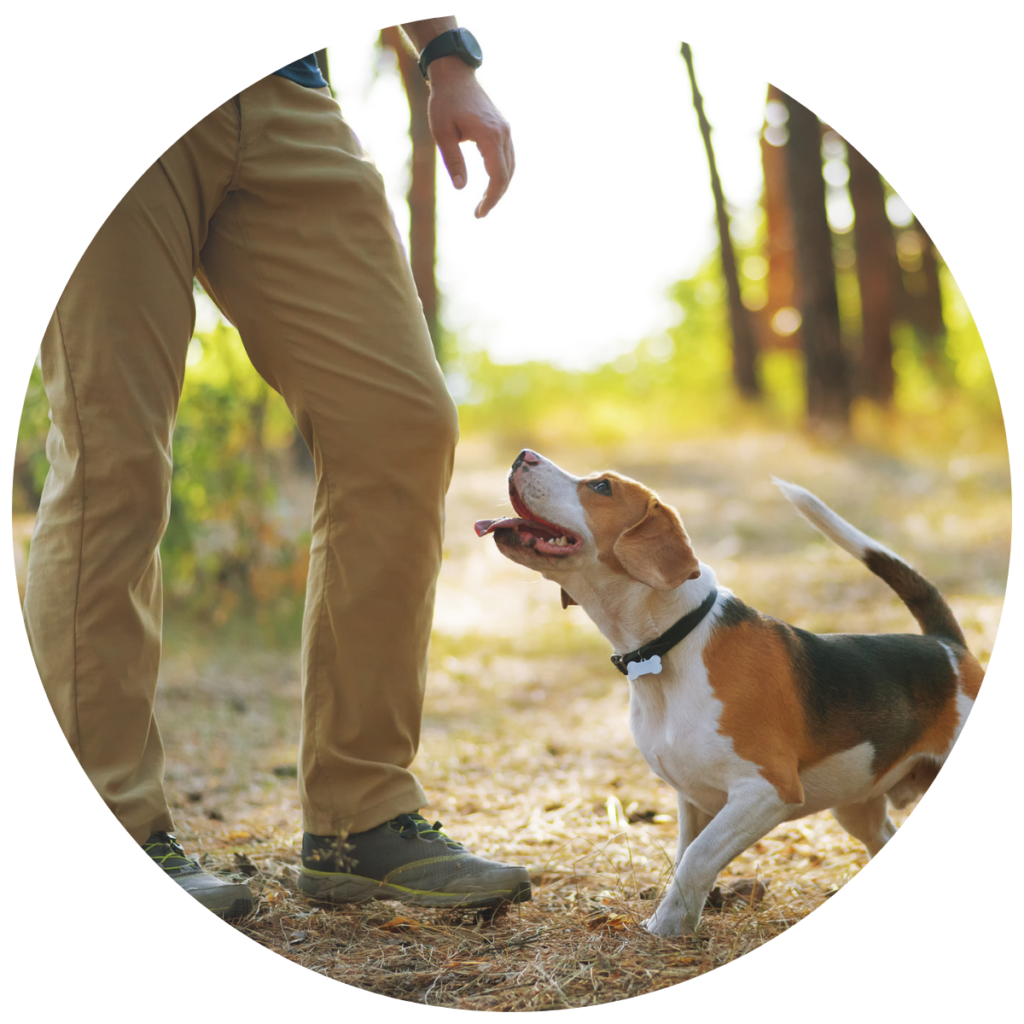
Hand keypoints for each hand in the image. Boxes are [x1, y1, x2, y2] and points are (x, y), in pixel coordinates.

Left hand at [425, 59, 513, 217]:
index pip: (498, 177)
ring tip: (484, 201)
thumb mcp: (442, 133)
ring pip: (511, 167)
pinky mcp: (503, 128)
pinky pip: (508, 157)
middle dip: (495, 197)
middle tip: (479, 212)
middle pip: (507, 175)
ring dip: (500, 186)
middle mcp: (503, 134)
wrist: (455, 75)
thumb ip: (453, 161)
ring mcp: (506, 130)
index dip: (491, 199)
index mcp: (490, 136)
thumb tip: (461, 188)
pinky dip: (502, 173)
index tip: (479, 213)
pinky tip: (491, 183)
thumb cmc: (444, 103)